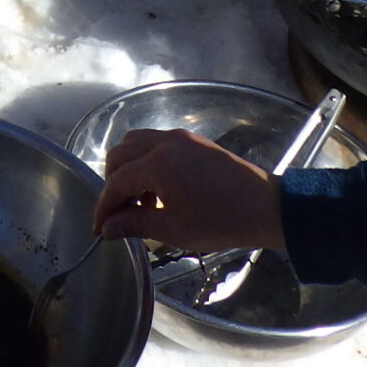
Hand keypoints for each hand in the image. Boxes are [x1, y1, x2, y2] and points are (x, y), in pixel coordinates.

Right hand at [92, 129, 285, 252]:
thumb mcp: (174, 229)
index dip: (104, 206)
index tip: (99, 229)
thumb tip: (107, 228)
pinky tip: (158, 190)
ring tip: (138, 201)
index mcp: (157, 163)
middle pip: (120, 155)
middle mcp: (164, 141)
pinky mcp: (192, 140)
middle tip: (117, 213)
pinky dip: (146, 161)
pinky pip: (155, 142)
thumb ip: (135, 225)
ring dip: (128, 169)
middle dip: (112, 184)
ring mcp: (179, 137)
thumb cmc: (221, 221)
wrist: (266, 206)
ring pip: (135, 143)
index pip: (116, 181)